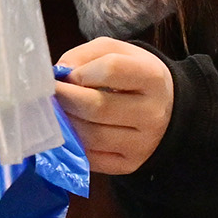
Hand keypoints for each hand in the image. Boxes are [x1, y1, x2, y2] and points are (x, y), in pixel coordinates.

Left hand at [53, 39, 176, 175]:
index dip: (80, 71)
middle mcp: (151, 113)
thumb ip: (87, 54)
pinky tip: (69, 132)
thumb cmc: (135, 77)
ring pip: (91, 136)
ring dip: (66, 124)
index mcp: (152, 77)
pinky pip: (90, 158)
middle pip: (97, 107)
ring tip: (58, 112)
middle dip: (65, 99)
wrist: (167, 110)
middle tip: (50, 95)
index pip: (111, 69)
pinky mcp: (130, 165)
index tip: (66, 75)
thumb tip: (60, 72)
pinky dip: (73, 145)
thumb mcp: (119, 53)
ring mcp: (142, 143)